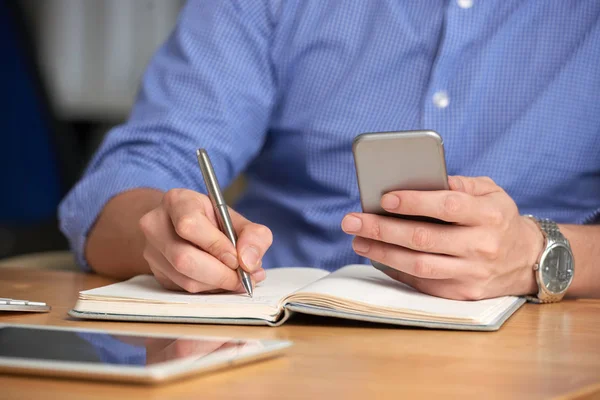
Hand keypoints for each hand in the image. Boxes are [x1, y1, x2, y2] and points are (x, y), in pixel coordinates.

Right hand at [139, 188, 271, 292]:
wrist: (182, 225)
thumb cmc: (211, 220)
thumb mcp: (236, 218)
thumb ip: (253, 235)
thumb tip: (250, 262)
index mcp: (177, 201)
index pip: (189, 226)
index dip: (216, 246)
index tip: (237, 259)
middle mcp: (156, 225)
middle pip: (183, 258)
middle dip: (220, 274)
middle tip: (244, 278)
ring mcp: (152, 251)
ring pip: (185, 279)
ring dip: (218, 285)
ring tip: (239, 279)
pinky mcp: (157, 273)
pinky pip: (185, 289)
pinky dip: (209, 290)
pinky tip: (222, 281)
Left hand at [342, 176, 543, 299]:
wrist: (527, 260)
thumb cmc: (499, 218)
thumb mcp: (491, 192)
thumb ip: (460, 184)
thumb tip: (421, 179)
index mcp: (490, 215)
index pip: (448, 207)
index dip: (414, 202)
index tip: (384, 198)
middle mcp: (482, 246)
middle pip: (424, 239)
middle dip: (382, 229)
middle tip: (351, 220)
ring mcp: (472, 274)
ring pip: (419, 265)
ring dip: (382, 253)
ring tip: (358, 240)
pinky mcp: (462, 293)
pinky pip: (422, 283)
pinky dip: (396, 270)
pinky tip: (377, 257)